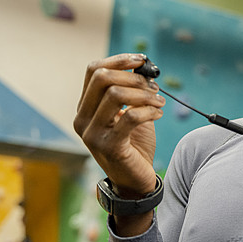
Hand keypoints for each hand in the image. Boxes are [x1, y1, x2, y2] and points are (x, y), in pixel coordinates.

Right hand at [73, 53, 164, 197]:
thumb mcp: (131, 111)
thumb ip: (132, 90)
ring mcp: (92, 134)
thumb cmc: (134, 144)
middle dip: (133, 77)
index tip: (142, 61)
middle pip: (102, 78)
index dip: (119, 60)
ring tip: (159, 102)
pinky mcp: (109, 147)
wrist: (135, 180)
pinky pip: (130, 117)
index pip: (93, 71)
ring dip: (145, 94)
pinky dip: (149, 110)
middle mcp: (83, 119)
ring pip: (115, 95)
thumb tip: (142, 65)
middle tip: (154, 87)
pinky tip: (158, 114)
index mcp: (85, 108)